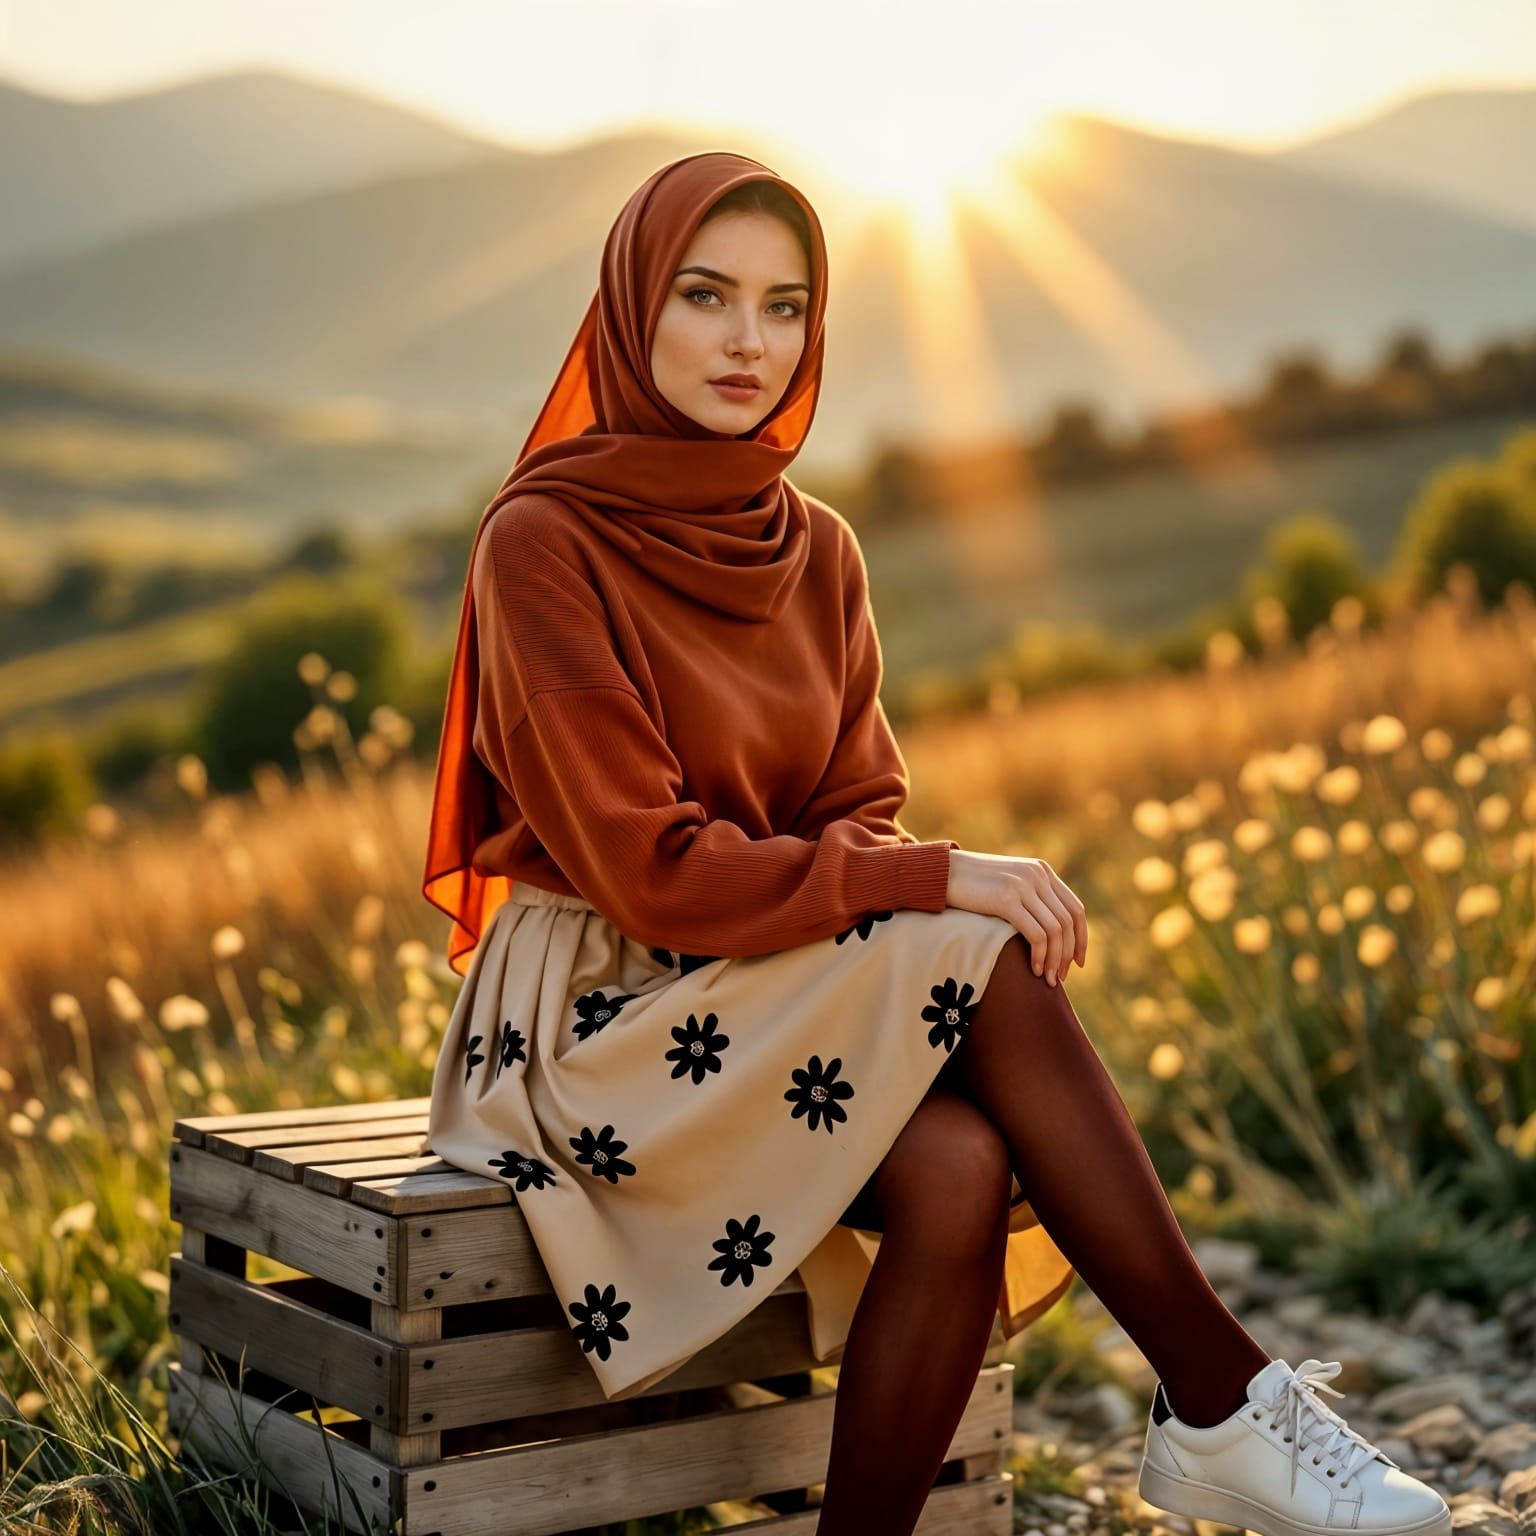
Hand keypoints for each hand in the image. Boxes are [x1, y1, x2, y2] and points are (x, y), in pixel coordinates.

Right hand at [944, 848, 1086, 986]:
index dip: (1081, 938)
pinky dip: (1040, 956)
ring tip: (1048, 980)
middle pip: (1068, 922)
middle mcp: (1037, 875)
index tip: (1078, 962)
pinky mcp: (1006, 899)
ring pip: (1055, 931)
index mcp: (1041, 870)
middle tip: (1060, 977)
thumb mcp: (1008, 884)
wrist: (939, 873)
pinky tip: (1033, 970)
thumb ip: (1030, 897)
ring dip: (1055, 960)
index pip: (1075, 909)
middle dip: (1068, 954)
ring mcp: (1023, 885)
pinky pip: (1036, 934)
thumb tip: (1049, 931)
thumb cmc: (971, 885)